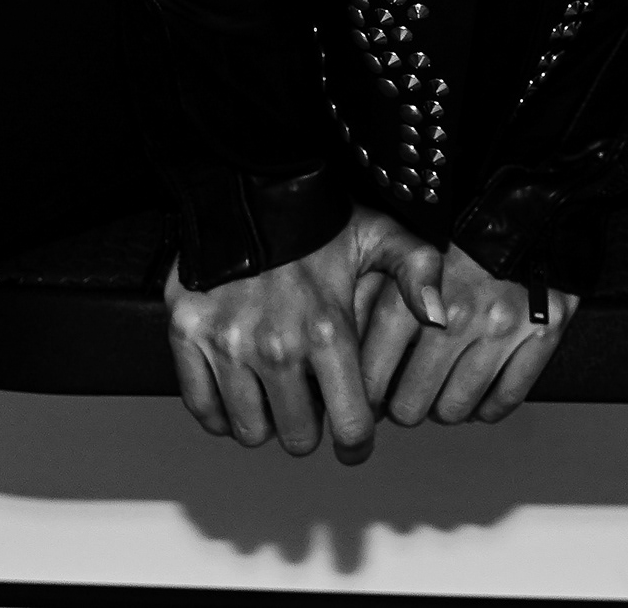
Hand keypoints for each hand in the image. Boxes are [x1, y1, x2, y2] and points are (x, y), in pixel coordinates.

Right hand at [163, 205, 446, 461]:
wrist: (246, 183)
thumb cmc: (318, 218)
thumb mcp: (381, 236)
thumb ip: (420, 273)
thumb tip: (439, 318)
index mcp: (328, 331)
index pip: (350, 427)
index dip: (357, 444)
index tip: (355, 441)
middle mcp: (276, 346)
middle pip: (297, 437)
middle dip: (310, 428)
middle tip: (311, 403)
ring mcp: (227, 344)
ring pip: (250, 430)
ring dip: (266, 422)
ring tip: (276, 393)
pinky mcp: (188, 337)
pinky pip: (203, 408)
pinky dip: (220, 413)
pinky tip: (238, 393)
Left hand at [358, 238, 575, 425]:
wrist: (527, 201)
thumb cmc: (456, 227)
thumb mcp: (397, 248)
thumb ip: (370, 300)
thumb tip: (347, 360)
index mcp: (414, 295)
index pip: (373, 376)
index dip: (366, 397)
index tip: (368, 399)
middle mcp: (458, 316)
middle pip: (412, 405)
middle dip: (404, 405)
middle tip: (407, 394)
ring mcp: (502, 328)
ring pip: (456, 408)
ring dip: (444, 407)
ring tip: (441, 390)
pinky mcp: (542, 333)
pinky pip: (507, 398)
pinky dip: (489, 406)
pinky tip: (479, 394)